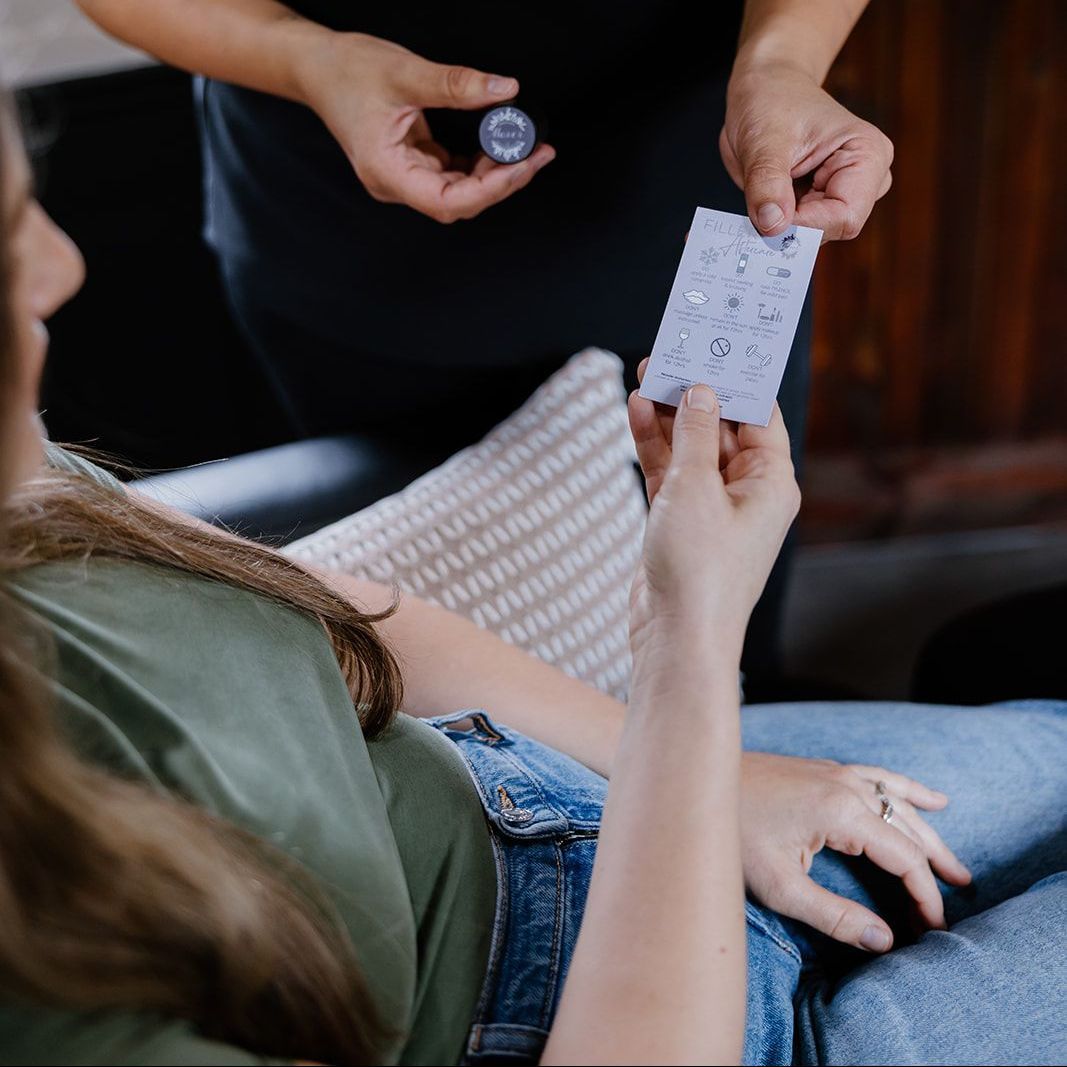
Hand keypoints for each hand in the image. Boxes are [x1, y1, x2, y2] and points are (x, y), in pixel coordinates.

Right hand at [296, 32, 555, 222]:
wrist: (316, 67)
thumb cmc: (347, 71)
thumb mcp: (405, 73)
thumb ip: (456, 85)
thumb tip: (505, 90)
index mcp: (387, 172)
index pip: (447, 202)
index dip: (489, 190)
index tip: (520, 166)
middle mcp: (395, 184)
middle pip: (459, 203)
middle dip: (502, 182)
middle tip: (539, 154)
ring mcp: (404, 178)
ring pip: (459, 193)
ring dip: (494, 176)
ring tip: (527, 150)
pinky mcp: (411, 165)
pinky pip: (452, 176)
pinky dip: (478, 165)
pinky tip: (498, 147)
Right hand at [627, 359, 799, 656]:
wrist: (675, 634)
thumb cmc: (700, 567)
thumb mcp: (695, 486)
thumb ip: (694, 433)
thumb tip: (700, 391)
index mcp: (772, 483)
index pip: (758, 417)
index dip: (735, 381)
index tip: (715, 345)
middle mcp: (747, 493)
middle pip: (721, 429)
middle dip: (695, 394)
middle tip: (670, 355)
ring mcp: (712, 509)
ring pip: (690, 449)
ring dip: (668, 417)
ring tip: (646, 375)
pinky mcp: (681, 523)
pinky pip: (670, 473)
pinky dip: (654, 447)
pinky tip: (637, 414)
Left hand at [721, 61, 892, 241]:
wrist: (765, 88)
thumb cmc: (772, 99)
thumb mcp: (764, 139)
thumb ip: (767, 184)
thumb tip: (772, 226)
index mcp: (866, 155)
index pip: (845, 216)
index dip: (805, 225)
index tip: (769, 218)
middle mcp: (864, 179)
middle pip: (830, 230)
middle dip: (791, 228)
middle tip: (755, 212)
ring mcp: (842, 193)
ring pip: (811, 236)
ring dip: (778, 228)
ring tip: (755, 201)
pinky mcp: (819, 204)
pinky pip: (797, 231)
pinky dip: (773, 226)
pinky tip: (755, 209)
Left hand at [740, 752, 971, 950]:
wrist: (696, 781)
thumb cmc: (731, 832)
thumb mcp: (779, 885)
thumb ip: (834, 916)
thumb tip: (884, 941)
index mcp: (842, 811)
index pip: (903, 857)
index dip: (924, 894)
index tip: (934, 928)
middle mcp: (847, 785)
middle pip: (907, 830)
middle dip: (932, 869)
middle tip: (958, 902)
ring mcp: (836, 772)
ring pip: (899, 804)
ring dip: (929, 834)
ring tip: (956, 868)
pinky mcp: (823, 770)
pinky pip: (879, 777)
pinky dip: (908, 790)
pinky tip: (932, 799)